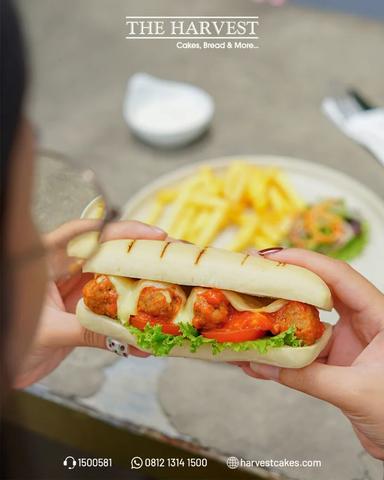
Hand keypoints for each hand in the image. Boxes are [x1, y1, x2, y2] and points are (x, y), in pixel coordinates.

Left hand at [13, 221, 165, 388]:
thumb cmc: (9, 339)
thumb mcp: (47, 333)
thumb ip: (87, 332)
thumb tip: (132, 341)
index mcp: (46, 260)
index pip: (87, 233)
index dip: (122, 229)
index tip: (154, 235)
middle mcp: (63, 269)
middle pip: (108, 252)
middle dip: (141, 253)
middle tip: (175, 256)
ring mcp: (73, 289)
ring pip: (113, 277)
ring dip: (140, 281)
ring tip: (172, 282)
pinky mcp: (80, 309)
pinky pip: (110, 305)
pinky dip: (129, 314)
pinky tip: (147, 323)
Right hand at [240, 248, 383, 459]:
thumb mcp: (355, 392)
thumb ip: (308, 377)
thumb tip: (263, 366)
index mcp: (379, 315)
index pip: (339, 277)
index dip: (305, 262)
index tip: (272, 258)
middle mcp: (364, 321)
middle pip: (319, 290)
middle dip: (286, 282)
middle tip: (254, 276)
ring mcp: (349, 340)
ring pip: (309, 321)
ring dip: (278, 321)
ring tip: (248, 313)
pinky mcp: (338, 361)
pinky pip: (305, 351)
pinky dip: (282, 354)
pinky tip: (256, 358)